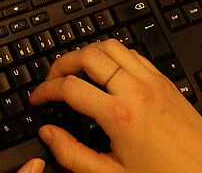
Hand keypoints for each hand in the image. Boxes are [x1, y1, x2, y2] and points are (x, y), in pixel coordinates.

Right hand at [28, 39, 201, 172]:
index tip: (38, 98)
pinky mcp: (164, 79)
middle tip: (51, 79)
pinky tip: (106, 71)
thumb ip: (74, 155)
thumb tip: (48, 135)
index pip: (69, 87)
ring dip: (86, 53)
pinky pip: (131, 52)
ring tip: (74, 70)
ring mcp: (151, 80)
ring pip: (109, 46)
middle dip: (61, 63)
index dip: (45, 90)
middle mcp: (134, 89)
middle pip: (87, 55)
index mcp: (118, 114)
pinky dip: (112, 54)